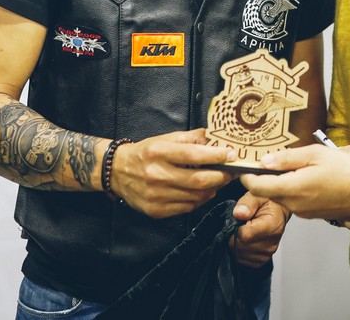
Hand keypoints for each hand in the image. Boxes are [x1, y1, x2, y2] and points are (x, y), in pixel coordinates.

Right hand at [108, 128, 235, 218]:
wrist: (117, 172)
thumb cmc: (146, 153)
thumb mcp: (165, 139)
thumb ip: (191, 138)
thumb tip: (215, 139)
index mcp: (158, 152)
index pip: (194, 155)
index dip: (216, 156)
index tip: (232, 155)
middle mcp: (156, 175)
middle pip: (198, 180)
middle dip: (221, 176)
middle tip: (231, 172)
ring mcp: (156, 195)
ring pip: (196, 197)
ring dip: (212, 189)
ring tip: (218, 181)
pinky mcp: (156, 211)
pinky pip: (187, 208)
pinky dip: (199, 200)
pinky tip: (202, 191)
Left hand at [230, 191, 289, 267]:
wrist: (277, 211)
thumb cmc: (267, 202)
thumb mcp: (257, 195)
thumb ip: (247, 203)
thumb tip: (239, 213)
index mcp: (273, 225)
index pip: (245, 235)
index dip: (235, 227)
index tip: (238, 218)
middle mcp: (272, 242)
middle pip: (241, 246)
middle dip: (234, 235)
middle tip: (240, 223)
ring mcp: (268, 253)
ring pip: (240, 254)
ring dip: (236, 243)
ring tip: (243, 230)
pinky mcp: (263, 259)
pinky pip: (243, 260)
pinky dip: (240, 250)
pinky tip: (245, 239)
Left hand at [240, 144, 349, 220]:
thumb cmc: (346, 171)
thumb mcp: (316, 154)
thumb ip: (287, 158)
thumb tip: (264, 161)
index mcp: (292, 188)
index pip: (257, 186)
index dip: (247, 175)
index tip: (246, 165)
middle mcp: (293, 204)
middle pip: (267, 191)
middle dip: (265, 177)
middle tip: (275, 159)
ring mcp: (302, 212)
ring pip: (281, 195)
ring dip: (281, 182)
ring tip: (298, 166)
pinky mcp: (309, 214)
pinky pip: (293, 201)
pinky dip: (293, 189)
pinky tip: (308, 177)